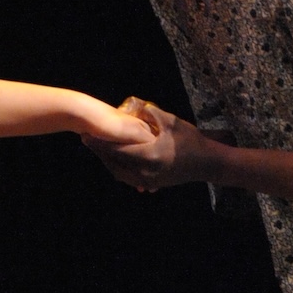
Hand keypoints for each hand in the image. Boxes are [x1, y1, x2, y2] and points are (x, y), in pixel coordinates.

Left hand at [82, 98, 215, 191]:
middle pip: (113, 163)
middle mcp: (144, 172)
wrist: (206, 163)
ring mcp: (147, 181)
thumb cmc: (190, 140)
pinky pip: (128, 177)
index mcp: (147, 155)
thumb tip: (130, 108)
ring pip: (119, 172)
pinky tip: (116, 158)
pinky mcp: (151, 184)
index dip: (99, 142)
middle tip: (88, 140)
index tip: (86, 134)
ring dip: (108, 161)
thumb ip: (148, 113)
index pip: (115, 150)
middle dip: (100, 152)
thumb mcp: (170, 121)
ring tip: (100, 148)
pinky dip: (119, 168)